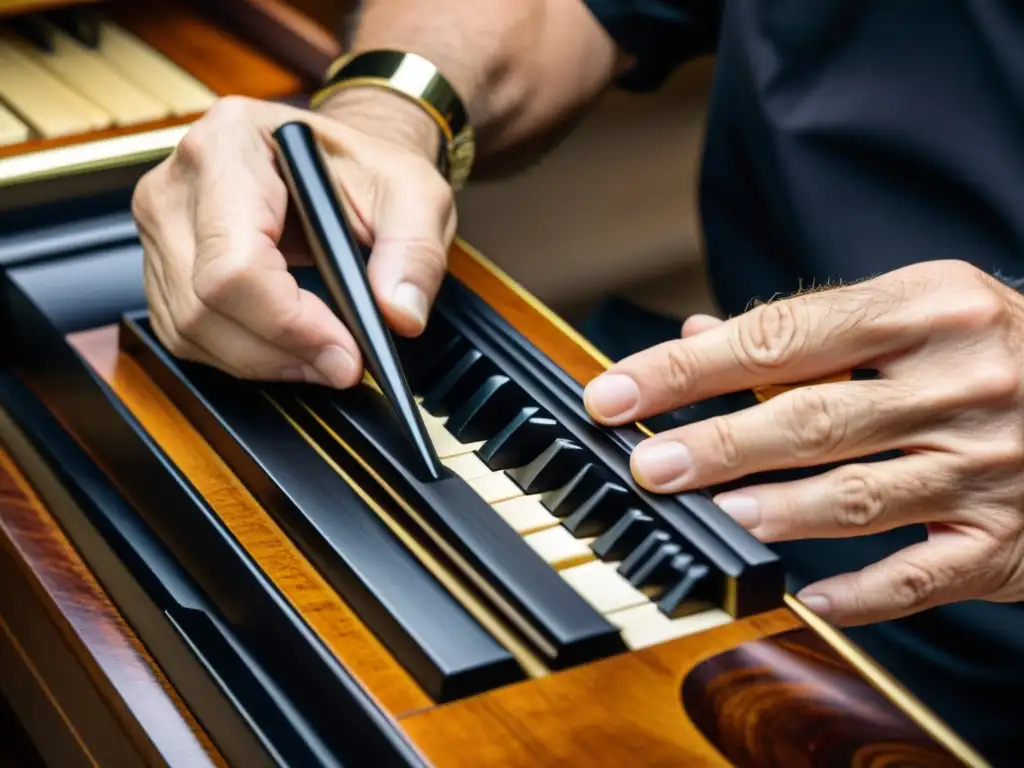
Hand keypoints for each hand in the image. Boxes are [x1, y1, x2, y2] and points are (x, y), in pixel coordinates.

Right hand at [131, 90, 453, 387]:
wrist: (334, 167)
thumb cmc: (365, 170)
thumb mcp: (414, 194)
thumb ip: (415, 251)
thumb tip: (398, 313)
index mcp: (230, 145)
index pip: (236, 262)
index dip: (290, 323)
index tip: (345, 351)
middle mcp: (178, 184)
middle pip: (206, 303)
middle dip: (284, 351)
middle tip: (345, 363)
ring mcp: (160, 227)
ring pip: (191, 328)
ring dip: (265, 362)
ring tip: (324, 356)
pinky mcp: (161, 266)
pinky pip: (185, 334)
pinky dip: (243, 355)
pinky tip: (290, 349)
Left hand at [583, 260, 1023, 626]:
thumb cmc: (1000, 349)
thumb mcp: (918, 312)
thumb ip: (808, 330)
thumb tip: (697, 338)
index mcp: (928, 309)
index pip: (780, 336)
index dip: (687, 368)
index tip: (617, 393)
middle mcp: (961, 382)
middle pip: (811, 418)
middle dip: (715, 446)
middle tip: (645, 466)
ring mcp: (989, 464)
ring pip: (856, 497)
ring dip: (768, 512)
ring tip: (703, 518)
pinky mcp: (1004, 540)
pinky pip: (919, 574)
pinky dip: (857, 592)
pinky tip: (801, 596)